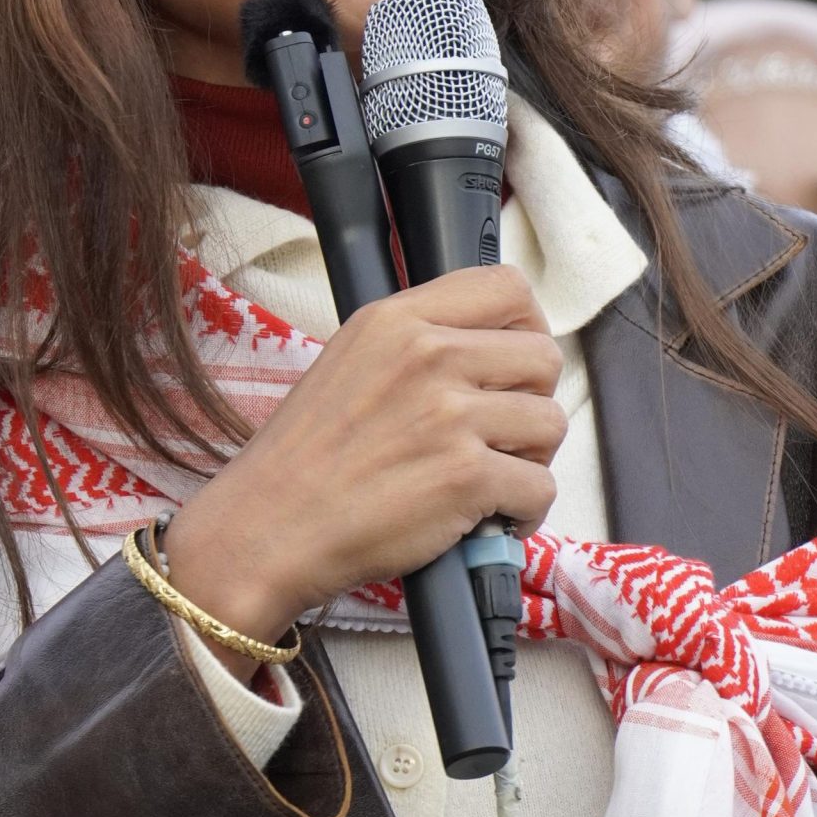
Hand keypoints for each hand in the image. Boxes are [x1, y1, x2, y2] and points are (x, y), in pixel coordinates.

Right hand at [162, 266, 564, 677]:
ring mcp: (449, 414)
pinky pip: (540, 486)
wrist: (266, 528)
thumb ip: (415, 342)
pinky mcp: (465, 475)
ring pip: (551, 423)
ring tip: (491, 480)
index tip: (515, 364)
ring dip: (531, 459)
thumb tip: (486, 350)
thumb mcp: (349, 361)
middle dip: (532, 401)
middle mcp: (428, 355)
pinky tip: (489, 520)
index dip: (528, 328)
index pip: (508, 288)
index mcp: (397, 320)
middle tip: (501, 436)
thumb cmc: (302, 459)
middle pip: (543, 356)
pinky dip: (524, 511)